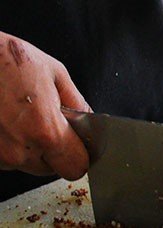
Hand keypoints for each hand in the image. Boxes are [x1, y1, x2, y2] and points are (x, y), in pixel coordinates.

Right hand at [0, 32, 90, 178]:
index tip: (76, 144)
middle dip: (51, 149)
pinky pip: (3, 157)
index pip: (76, 167)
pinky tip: (2, 119)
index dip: (79, 154)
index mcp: (46, 133)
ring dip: (25, 146)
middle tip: (41, 119)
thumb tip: (88, 120)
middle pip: (50, 168)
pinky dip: (5, 142)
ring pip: (24, 163)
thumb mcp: (54, 72)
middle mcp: (19, 151)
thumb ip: (77, 103)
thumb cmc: (4, 59)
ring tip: (16, 115)